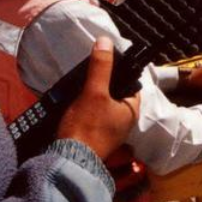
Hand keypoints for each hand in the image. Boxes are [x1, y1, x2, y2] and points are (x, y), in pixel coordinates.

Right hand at [57, 37, 139, 158]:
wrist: (69, 160)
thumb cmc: (86, 127)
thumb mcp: (94, 92)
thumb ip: (101, 67)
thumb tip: (106, 41)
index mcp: (131, 111)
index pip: (131, 84)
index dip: (120, 72)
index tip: (105, 64)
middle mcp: (124, 122)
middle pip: (116, 94)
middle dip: (102, 84)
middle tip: (88, 76)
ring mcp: (110, 131)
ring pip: (103, 105)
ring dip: (91, 96)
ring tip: (78, 89)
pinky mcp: (95, 138)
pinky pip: (93, 117)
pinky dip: (85, 109)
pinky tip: (73, 105)